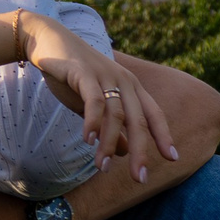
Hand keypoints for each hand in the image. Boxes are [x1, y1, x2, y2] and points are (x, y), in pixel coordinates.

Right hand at [13, 10, 178, 178]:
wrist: (47, 40)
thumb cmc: (71, 74)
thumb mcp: (93, 104)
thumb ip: (109, 125)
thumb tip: (123, 152)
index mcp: (131, 86)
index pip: (153, 114)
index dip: (163, 136)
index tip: (173, 159)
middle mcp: (123, 80)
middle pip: (138, 121)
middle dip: (141, 152)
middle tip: (139, 178)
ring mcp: (105, 76)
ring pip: (115, 116)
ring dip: (108, 144)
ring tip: (102, 167)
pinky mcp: (84, 74)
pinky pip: (94, 102)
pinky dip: (92, 123)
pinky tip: (87, 141)